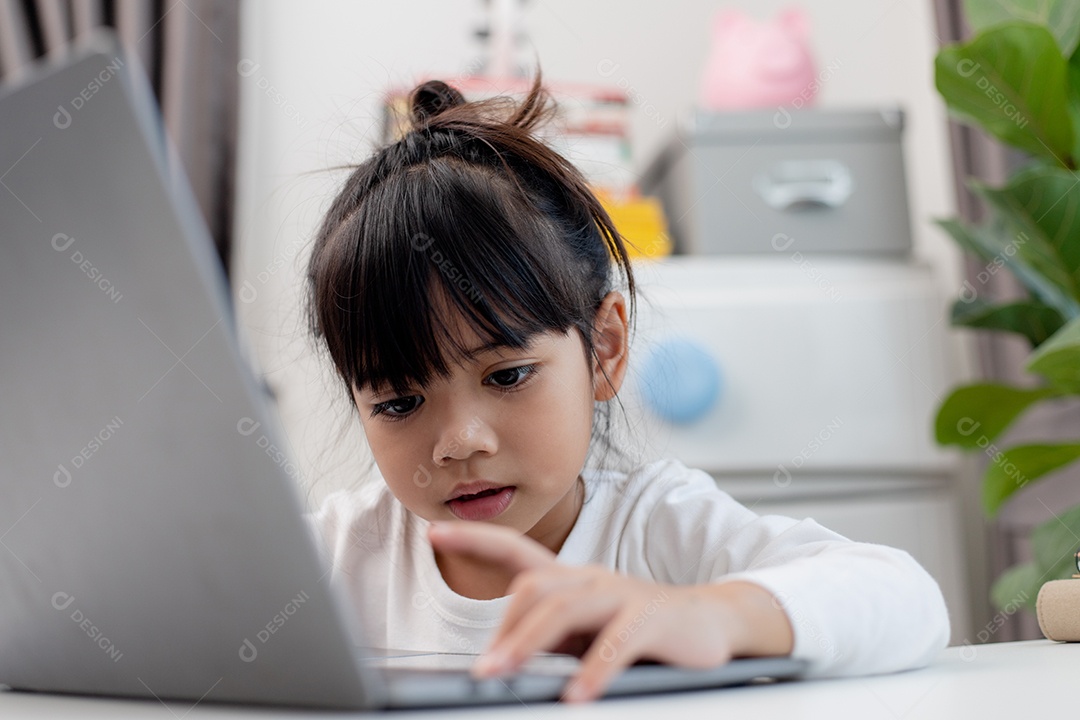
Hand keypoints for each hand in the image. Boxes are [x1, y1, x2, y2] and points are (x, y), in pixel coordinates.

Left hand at [427, 521, 790, 702]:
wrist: (712, 621)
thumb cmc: (640, 627)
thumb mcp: (586, 631)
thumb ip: (550, 637)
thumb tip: (502, 657)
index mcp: (571, 579)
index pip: (514, 549)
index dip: (474, 537)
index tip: (434, 531)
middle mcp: (591, 578)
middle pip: (535, 589)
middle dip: (504, 629)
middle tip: (484, 670)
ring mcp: (621, 595)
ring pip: (566, 609)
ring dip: (529, 644)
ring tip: (506, 673)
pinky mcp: (652, 618)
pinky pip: (616, 642)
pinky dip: (593, 669)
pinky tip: (577, 693)